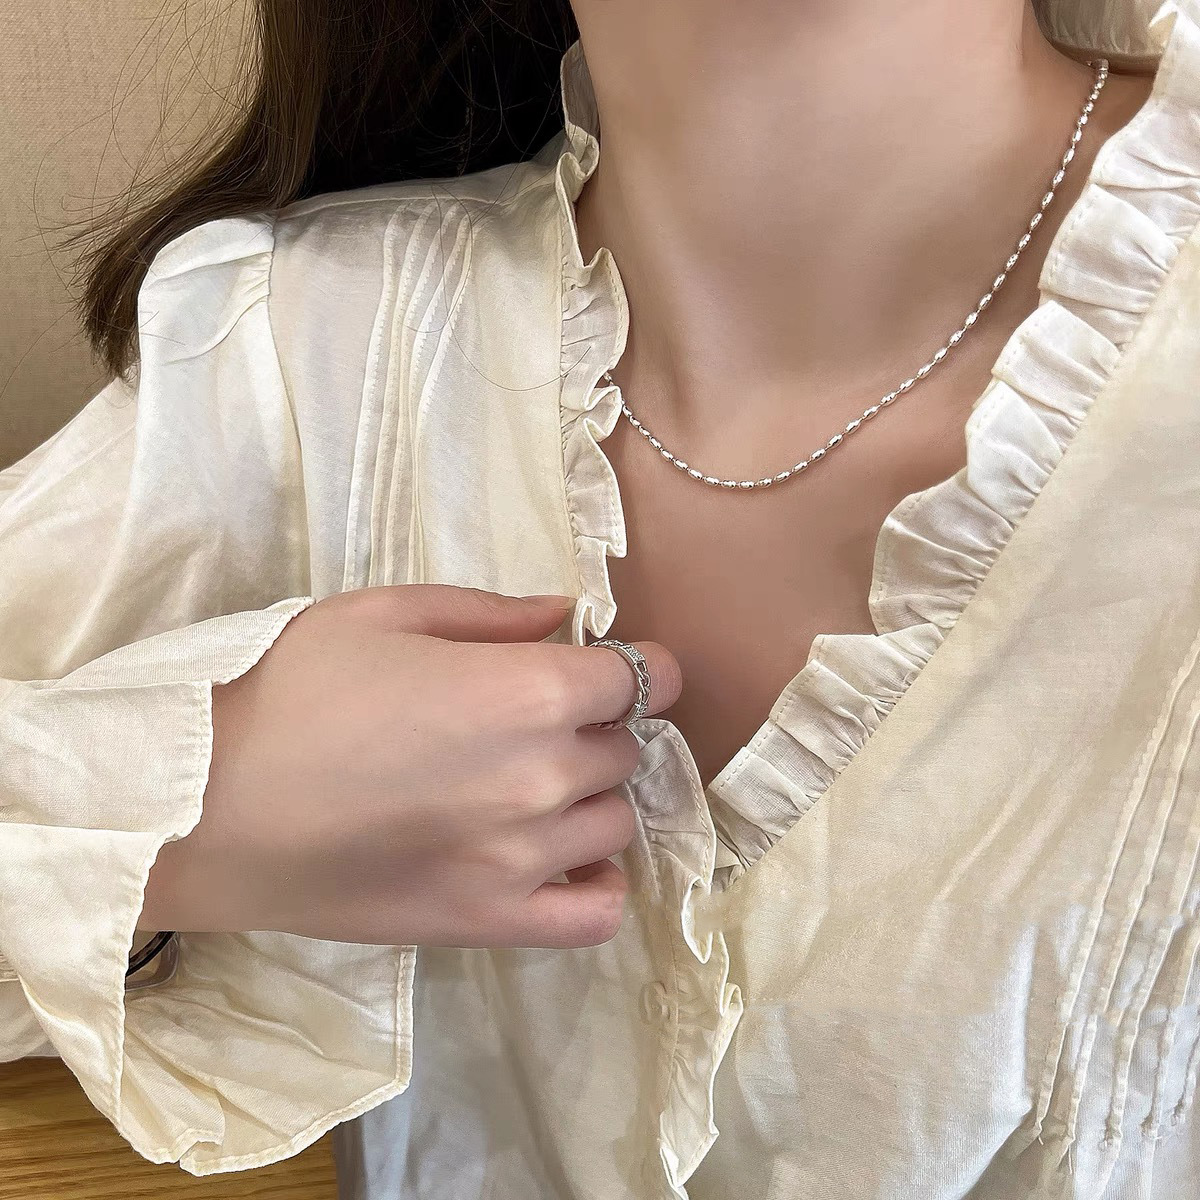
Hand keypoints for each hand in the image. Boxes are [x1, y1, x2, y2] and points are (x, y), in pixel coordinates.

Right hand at [139, 585, 681, 948]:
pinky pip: (595, 917)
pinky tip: (566, 859)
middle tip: (531, 720)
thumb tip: (568, 612)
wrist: (202, 804)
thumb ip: (493, 611)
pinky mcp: (489, 924)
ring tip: (530, 784)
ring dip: (590, 795)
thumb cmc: (288, 690)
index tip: (607, 668)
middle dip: (594, 725)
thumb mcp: (386, 614)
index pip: (644, 679)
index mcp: (528, 692)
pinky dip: (600, 886)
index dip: (636, 666)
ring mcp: (523, 861)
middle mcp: (543, 778)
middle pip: (625, 748)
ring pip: (617, 822)